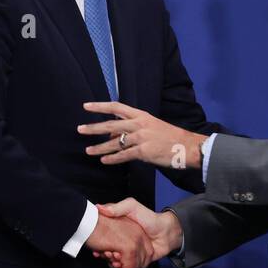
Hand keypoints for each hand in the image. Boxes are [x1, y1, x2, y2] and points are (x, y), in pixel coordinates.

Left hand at [79, 101, 207, 169]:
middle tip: (80, 129)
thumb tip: (115, 131)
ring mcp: (141, 138)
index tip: (86, 106)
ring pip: (114, 142)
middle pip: (111, 125)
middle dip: (94, 128)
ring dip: (99, 147)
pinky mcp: (143, 152)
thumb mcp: (152, 125)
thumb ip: (134, 127)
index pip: (116, 107)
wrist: (187, 146)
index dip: (100, 106)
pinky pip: (123, 156)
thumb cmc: (170, 136)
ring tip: (88, 150)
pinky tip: (104, 161)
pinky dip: (112, 159)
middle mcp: (139, 124)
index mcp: (141, 115)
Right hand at [90, 198, 182, 267]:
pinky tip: (117, 265)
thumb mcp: (132, 207)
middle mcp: (122, 241)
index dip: (98, 242)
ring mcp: (128, 252)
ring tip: (111, 258)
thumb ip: (118, 207)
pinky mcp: (135, 261)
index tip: (97, 245)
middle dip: (103, 253)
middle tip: (105, 253)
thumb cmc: (149, 218)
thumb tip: (99, 208)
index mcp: (119, 229)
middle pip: (106, 250)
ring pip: (113, 260)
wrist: (166, 233)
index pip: (102, 238)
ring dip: (110, 261)